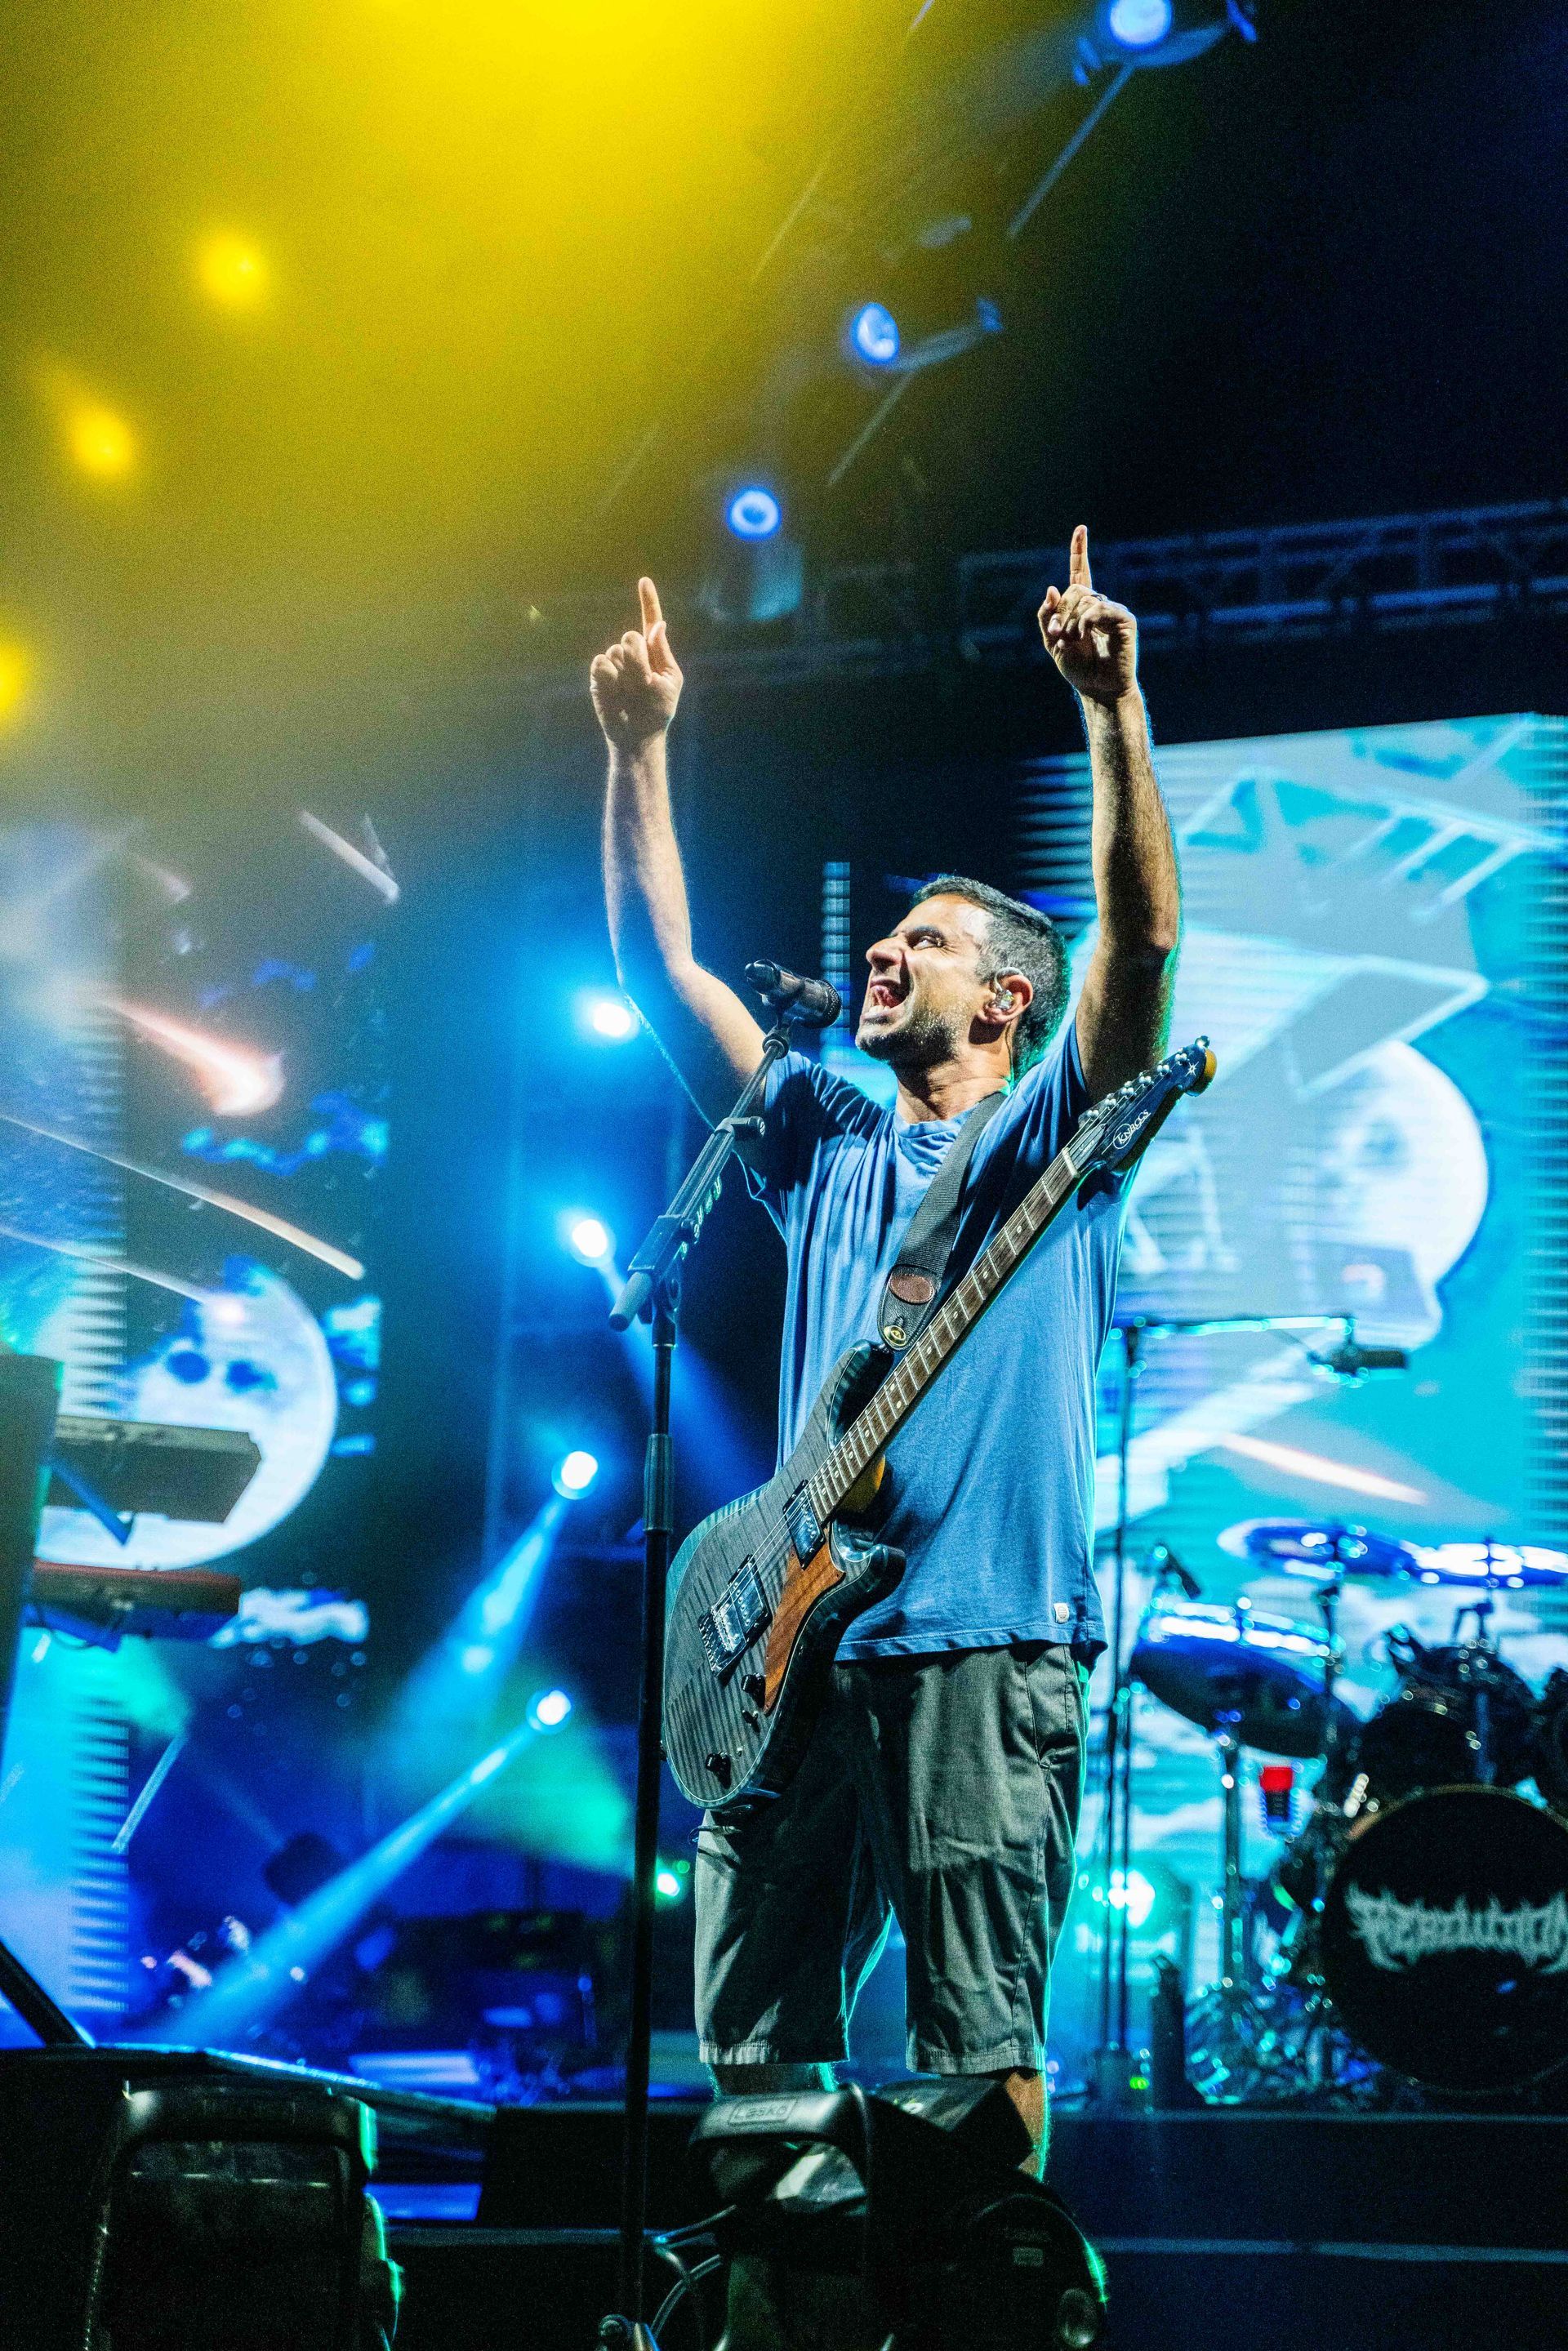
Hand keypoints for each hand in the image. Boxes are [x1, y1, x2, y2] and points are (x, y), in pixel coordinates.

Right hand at [590, 578, 683, 749]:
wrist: (638, 734)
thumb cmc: (659, 709)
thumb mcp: (669, 681)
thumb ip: (662, 652)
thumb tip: (659, 625)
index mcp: (652, 651)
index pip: (650, 621)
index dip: (648, 601)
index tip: (645, 581)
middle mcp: (632, 652)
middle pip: (630, 637)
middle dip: (638, 659)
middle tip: (643, 682)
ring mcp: (614, 662)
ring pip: (616, 652)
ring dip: (626, 675)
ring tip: (631, 693)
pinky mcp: (598, 674)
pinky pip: (601, 663)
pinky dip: (610, 678)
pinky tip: (615, 693)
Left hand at [1037, 526, 1138, 708]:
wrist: (1099, 689)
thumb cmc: (1079, 669)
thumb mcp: (1052, 643)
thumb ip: (1047, 617)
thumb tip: (1052, 587)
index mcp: (1082, 607)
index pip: (1081, 572)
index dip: (1079, 551)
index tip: (1081, 529)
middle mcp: (1099, 604)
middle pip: (1075, 588)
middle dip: (1060, 611)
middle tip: (1056, 635)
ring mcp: (1112, 610)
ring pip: (1084, 598)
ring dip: (1070, 621)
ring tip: (1071, 641)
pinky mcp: (1124, 619)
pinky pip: (1098, 609)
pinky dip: (1085, 621)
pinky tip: (1084, 636)